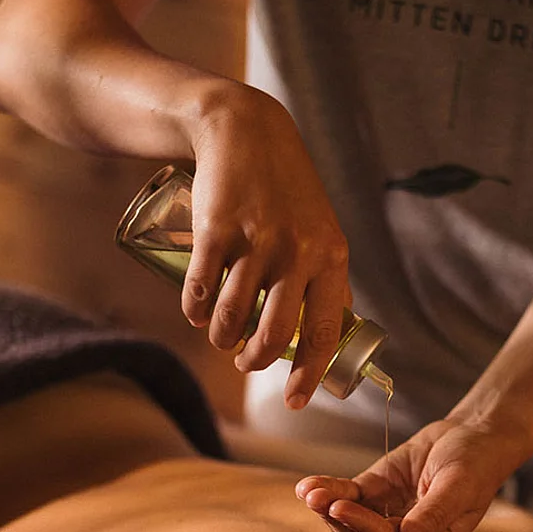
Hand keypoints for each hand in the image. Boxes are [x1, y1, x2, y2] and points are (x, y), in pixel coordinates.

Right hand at [185, 84, 350, 408]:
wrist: (244, 129)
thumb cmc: (288, 189)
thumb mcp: (323, 229)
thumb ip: (329, 277)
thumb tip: (337, 331)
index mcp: (330, 257)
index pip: (323, 332)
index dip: (308, 375)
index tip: (294, 401)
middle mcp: (297, 252)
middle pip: (274, 334)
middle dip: (255, 360)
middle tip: (246, 363)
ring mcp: (256, 241)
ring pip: (233, 317)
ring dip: (222, 339)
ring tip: (221, 338)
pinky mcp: (216, 230)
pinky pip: (202, 290)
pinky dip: (195, 311)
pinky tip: (197, 314)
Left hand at [295, 418, 523, 531]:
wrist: (474, 434)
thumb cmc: (476, 463)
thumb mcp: (458, 487)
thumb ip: (433, 517)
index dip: (366, 528)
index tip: (343, 508)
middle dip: (340, 519)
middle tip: (318, 499)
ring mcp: (388, 515)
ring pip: (352, 520)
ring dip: (329, 508)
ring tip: (309, 492)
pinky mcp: (375, 493)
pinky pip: (349, 496)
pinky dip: (330, 490)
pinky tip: (309, 485)